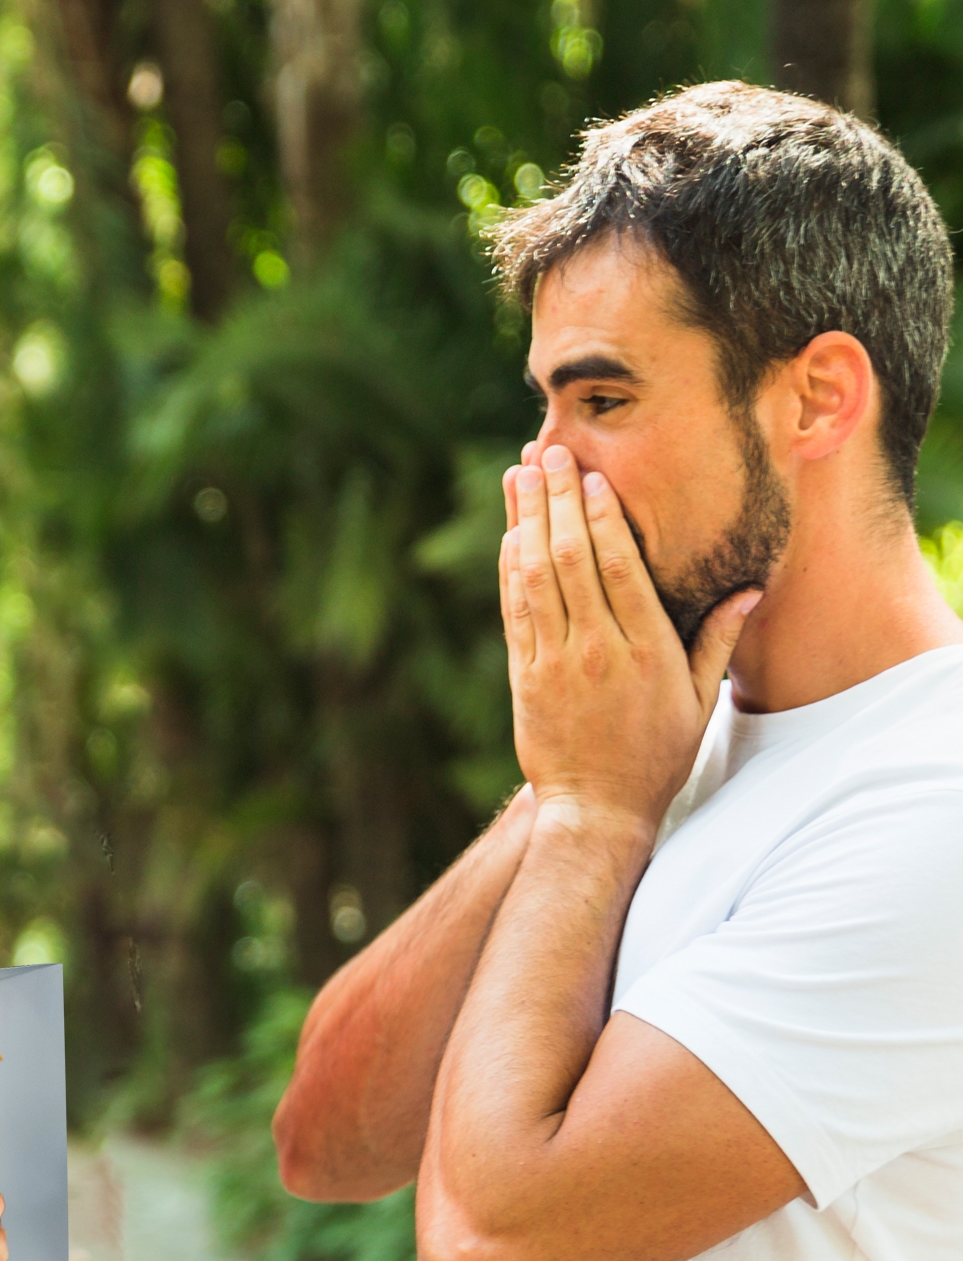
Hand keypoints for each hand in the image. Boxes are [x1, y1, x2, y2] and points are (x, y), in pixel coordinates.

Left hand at [502, 445, 757, 841]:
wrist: (596, 808)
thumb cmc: (657, 754)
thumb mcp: (699, 701)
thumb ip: (716, 641)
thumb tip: (750, 590)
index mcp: (645, 649)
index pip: (619, 567)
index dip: (602, 514)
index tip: (593, 472)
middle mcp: (596, 649)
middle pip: (571, 559)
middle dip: (558, 500)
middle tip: (548, 451)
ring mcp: (553, 662)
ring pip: (534, 577)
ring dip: (525, 521)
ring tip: (520, 474)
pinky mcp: (524, 677)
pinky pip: (515, 611)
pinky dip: (510, 568)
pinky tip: (511, 532)